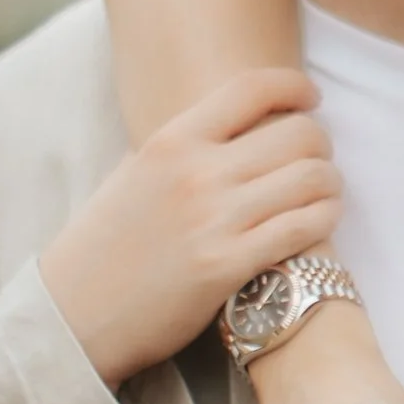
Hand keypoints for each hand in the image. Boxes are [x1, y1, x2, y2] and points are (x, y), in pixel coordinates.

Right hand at [40, 72, 336, 389]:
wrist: (73, 316)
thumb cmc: (104, 246)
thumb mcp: (134, 175)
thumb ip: (185, 147)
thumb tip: (240, 124)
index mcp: (170, 141)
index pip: (253, 87)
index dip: (295, 86)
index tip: (311, 98)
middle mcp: (196, 173)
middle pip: (300, 133)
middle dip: (321, 143)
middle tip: (317, 159)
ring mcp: (215, 221)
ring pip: (313, 178)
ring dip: (330, 184)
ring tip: (323, 194)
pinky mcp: (230, 267)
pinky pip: (305, 228)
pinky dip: (324, 219)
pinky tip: (318, 222)